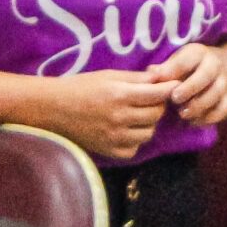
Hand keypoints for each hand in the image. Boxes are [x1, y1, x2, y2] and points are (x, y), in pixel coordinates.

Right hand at [42, 71, 175, 160]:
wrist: (53, 108)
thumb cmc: (81, 87)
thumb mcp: (109, 75)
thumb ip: (137, 78)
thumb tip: (161, 77)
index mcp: (120, 95)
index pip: (158, 94)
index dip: (169, 89)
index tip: (173, 85)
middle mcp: (119, 118)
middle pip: (156, 114)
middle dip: (159, 105)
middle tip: (153, 99)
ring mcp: (114, 137)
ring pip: (148, 133)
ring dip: (149, 123)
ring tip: (139, 114)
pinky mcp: (108, 150)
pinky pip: (133, 148)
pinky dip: (135, 140)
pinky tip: (128, 130)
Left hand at [149, 41, 226, 127]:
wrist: (219, 70)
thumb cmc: (188, 68)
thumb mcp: (177, 61)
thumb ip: (165, 69)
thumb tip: (151, 73)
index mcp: (198, 53)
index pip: (187, 59)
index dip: (174, 70)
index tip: (162, 81)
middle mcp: (214, 65)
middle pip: (206, 75)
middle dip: (190, 88)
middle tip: (175, 99)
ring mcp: (224, 82)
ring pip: (216, 94)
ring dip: (199, 106)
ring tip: (182, 115)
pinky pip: (222, 110)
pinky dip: (209, 118)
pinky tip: (193, 122)